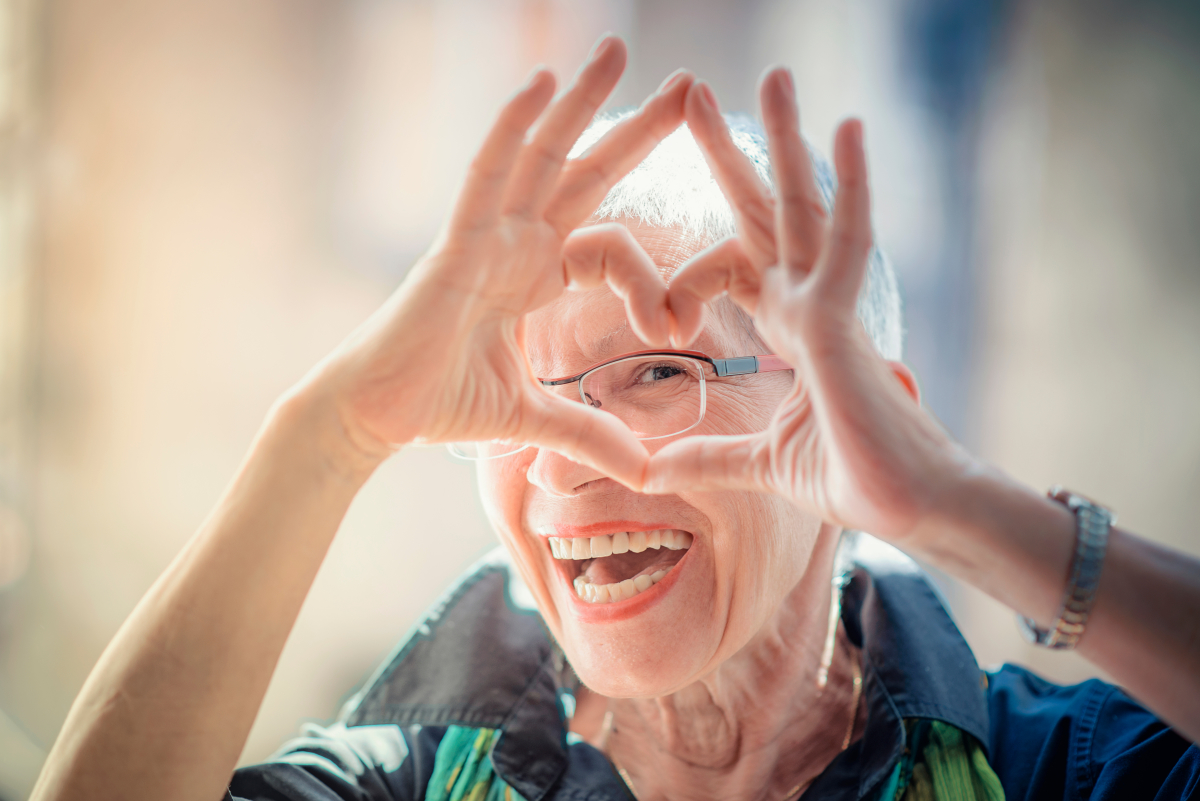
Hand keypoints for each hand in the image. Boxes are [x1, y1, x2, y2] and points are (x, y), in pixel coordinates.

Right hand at [304, 37, 691, 488]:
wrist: (377, 417)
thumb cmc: (441, 404)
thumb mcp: (535, 417)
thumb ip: (591, 435)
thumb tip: (649, 471)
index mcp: (534, 276)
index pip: (610, 245)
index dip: (652, 276)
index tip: (680, 325)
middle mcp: (514, 244)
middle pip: (585, 172)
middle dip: (637, 130)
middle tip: (688, 85)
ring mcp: (484, 236)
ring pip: (540, 156)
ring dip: (580, 102)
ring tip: (619, 52)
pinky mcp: (453, 245)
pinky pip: (485, 176)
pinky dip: (510, 130)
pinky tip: (541, 84)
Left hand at [645, 71, 973, 542]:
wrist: (909, 510)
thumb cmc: (853, 478)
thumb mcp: (758, 462)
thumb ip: (706, 456)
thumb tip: (649, 471)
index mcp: (791, 328)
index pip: (735, 262)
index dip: (689, 270)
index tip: (658, 313)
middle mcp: (810, 304)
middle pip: (763, 213)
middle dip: (728, 155)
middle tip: (692, 94)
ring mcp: (829, 307)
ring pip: (804, 208)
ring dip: (787, 141)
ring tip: (774, 76)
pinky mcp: (846, 323)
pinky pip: (847, 242)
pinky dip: (850, 186)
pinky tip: (847, 125)